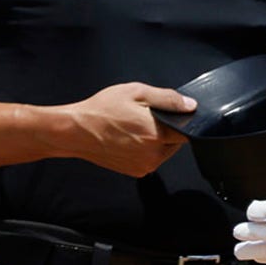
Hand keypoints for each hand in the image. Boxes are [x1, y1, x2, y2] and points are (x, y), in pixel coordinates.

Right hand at [60, 82, 194, 176]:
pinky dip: (147, 149)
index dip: (183, 120)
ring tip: (135, 127)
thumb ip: (168, 99)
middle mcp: (153, 155)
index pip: (187, 131)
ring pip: (164, 151)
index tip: (173, 113)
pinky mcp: (136, 172)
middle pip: (176, 142)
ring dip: (157, 140)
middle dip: (168, 129)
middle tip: (146, 117)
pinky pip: (151, 158)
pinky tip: (130, 138)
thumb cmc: (102, 110)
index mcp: (156, 134)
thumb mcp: (137, 92)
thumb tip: (191, 106)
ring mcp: (144, 166)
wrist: (75, 130)